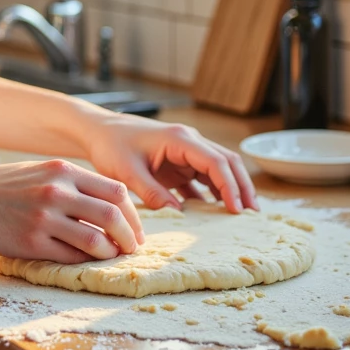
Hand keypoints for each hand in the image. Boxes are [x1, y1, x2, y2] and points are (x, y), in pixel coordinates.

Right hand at [0, 157, 145, 263]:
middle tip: (132, 248)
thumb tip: (101, 203)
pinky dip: (85, 262)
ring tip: (111, 258)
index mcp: (61, 170)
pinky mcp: (31, 242)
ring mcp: (45, 217)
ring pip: (97, 240)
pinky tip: (85, 262)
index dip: (132, 213)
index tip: (133, 228)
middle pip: (113, 215)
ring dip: (111, 253)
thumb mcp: (36, 172)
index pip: (115, 191)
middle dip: (129, 236)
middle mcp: (57, 191)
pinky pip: (71, 256)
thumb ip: (68, 183)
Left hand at [79, 114, 258, 213]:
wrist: (97, 132)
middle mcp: (188, 143)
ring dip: (230, 190)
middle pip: (226, 163)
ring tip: (242, 216)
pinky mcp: (178, 164)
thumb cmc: (111, 146)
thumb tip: (178, 214)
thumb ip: (152, 193)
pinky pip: (201, 179)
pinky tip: (215, 215)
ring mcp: (185, 153)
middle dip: (241, 186)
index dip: (230, 186)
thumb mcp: (127, 172)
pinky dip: (211, 194)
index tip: (237, 210)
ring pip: (217, 170)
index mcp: (180, 139)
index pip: (216, 162)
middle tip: (252, 214)